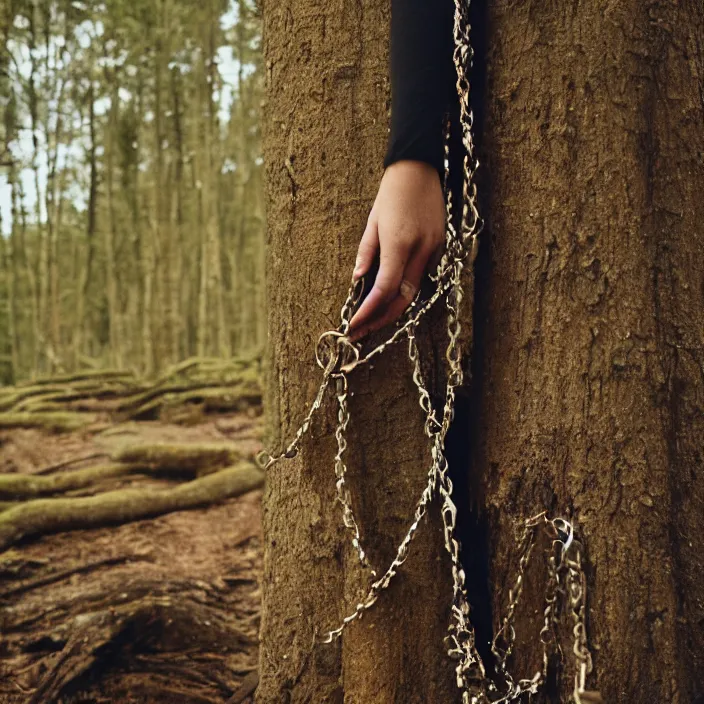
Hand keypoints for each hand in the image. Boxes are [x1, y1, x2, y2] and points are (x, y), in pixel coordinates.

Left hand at [348, 160, 445, 340]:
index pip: (384, 288)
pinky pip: (421, 276)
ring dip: (393, 309)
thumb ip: (366, 253)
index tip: (354, 324)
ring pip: (413, 291)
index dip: (369, 310)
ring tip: (371, 320)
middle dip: (381, 319)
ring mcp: (433, 249)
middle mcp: (420, 250)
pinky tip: (389, 298)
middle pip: (402, 298)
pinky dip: (405, 290)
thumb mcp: (372, 222)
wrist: (420, 168)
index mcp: (399, 243)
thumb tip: (358, 281)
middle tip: (361, 331)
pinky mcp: (439, 247)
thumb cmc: (392, 192)